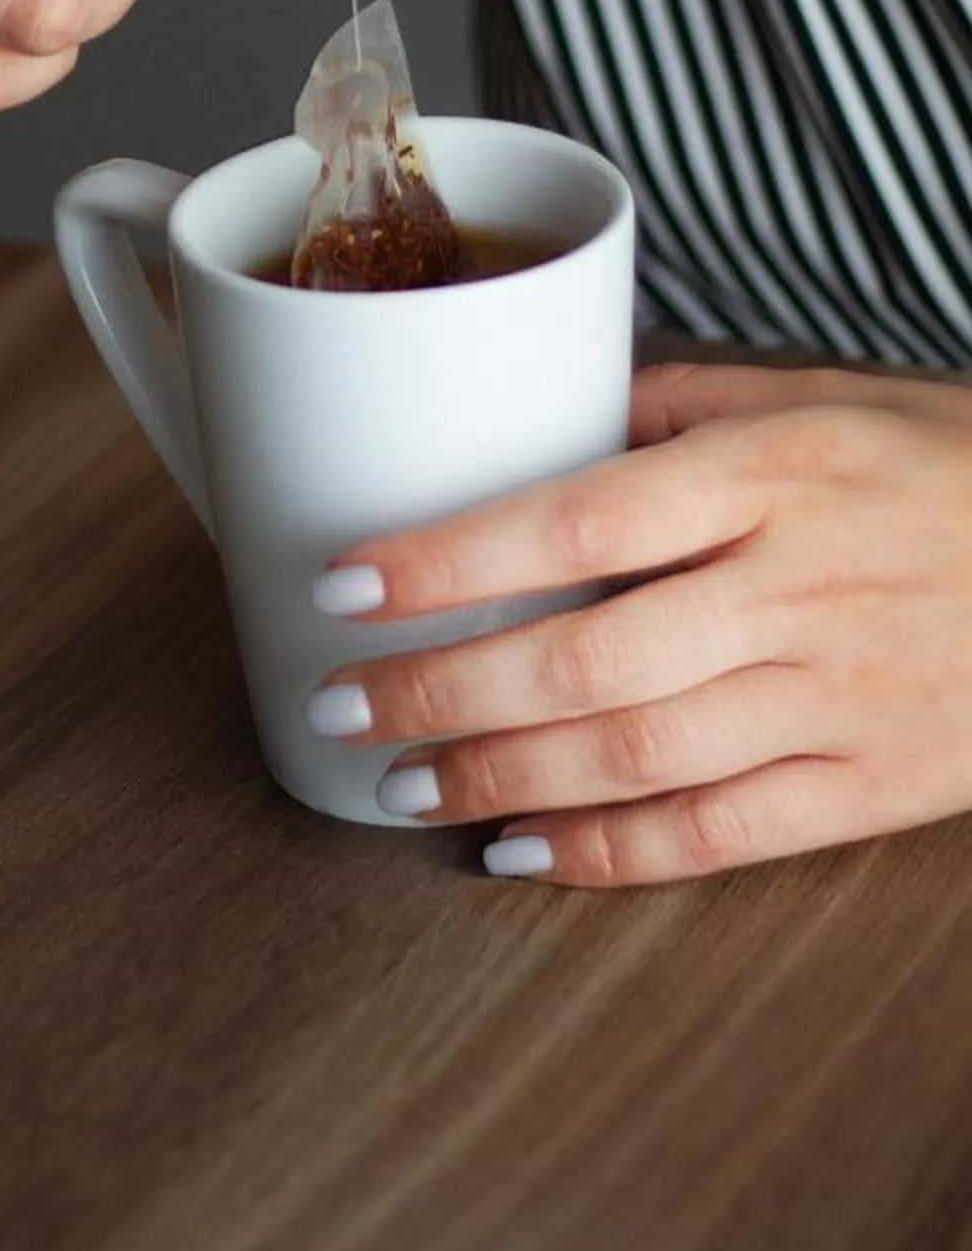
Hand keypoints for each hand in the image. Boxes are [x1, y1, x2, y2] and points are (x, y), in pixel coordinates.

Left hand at [306, 363, 971, 885]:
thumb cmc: (945, 466)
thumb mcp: (822, 395)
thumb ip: (670, 403)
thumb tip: (532, 403)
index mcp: (773, 473)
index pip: (577, 518)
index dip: (448, 559)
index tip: (343, 578)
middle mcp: (798, 587)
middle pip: (586, 655)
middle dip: (441, 688)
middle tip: (339, 702)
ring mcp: (840, 695)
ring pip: (636, 755)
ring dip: (498, 775)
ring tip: (400, 783)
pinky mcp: (876, 785)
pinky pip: (720, 836)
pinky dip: (608, 855)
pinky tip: (516, 852)